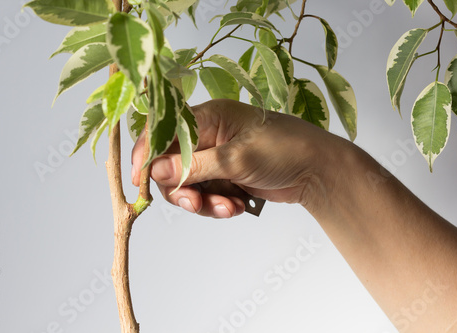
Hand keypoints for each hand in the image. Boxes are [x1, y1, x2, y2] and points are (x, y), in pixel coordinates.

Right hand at [131, 99, 344, 217]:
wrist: (317, 170)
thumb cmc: (283, 149)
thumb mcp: (236, 157)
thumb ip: (194, 166)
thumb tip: (155, 172)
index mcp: (208, 117)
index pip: (164, 131)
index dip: (147, 154)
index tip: (139, 180)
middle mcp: (208, 136)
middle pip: (172, 165)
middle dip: (182, 188)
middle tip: (194, 203)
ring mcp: (217, 158)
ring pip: (189, 185)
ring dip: (203, 201)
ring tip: (227, 207)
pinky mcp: (227, 177)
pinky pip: (208, 195)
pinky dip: (218, 205)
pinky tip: (237, 206)